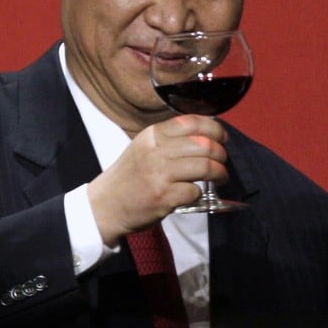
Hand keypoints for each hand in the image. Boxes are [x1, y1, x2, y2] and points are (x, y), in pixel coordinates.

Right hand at [87, 115, 228, 244]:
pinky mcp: (163, 196)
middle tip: (222, 161)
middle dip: (221, 154)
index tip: (223, 138)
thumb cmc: (130, 176)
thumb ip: (171, 139)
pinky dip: (200, 193)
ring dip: (219, 173)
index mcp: (153, 135)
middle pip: (204, 145)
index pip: (192, 122)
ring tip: (220, 177)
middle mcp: (156, 150)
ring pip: (205, 166)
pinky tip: (194, 193)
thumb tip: (207, 135)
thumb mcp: (145, 148)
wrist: (105, 205)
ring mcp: (159, 174)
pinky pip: (195, 191)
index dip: (214, 129)